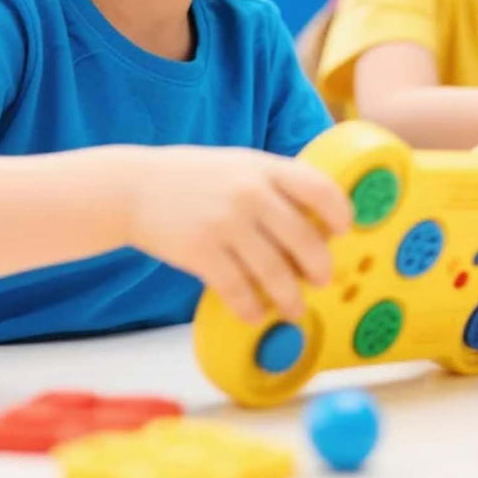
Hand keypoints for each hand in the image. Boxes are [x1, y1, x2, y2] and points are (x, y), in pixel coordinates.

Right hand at [125, 146, 351, 323]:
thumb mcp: (239, 164)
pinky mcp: (202, 252)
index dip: (340, 212)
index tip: (343, 231)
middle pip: (304, 239)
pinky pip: (239, 291)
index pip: (320, 187)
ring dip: (291, 298)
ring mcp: (225, 223)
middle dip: (319, 267)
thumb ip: (275, 183)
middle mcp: (249, 193)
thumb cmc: (193, 177)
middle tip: (322, 279)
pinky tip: (256, 314)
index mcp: (263, 167)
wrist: (133, 187)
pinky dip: (252, 309)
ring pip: (276, 273)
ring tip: (294, 309)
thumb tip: (318, 217)